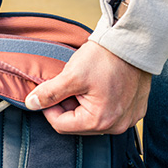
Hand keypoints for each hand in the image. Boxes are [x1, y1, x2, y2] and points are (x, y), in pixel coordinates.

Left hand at [25, 41, 151, 134]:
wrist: (134, 41)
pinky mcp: (135, 109)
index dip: (49, 108)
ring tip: (82, 85)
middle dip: (67, 107)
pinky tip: (97, 86)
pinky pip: (110, 113)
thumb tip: (31, 104)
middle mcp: (117, 126)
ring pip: (92, 119)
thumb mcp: (71, 75)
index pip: (61, 125)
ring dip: (82, 105)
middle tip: (66, 86)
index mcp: (100, 121)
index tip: (46, 92)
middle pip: (78, 124)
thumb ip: (49, 93)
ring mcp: (128, 119)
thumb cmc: (105, 57)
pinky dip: (99, 103)